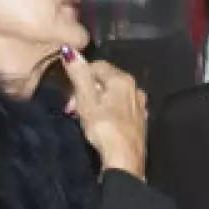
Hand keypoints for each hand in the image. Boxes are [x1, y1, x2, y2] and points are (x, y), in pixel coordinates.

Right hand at [61, 46, 146, 176]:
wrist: (124, 160)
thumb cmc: (103, 128)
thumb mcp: (86, 100)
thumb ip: (79, 74)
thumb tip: (70, 49)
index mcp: (123, 79)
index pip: (97, 65)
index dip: (80, 76)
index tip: (69, 94)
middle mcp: (135, 88)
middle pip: (105, 80)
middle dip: (86, 91)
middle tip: (73, 109)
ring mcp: (140, 105)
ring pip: (112, 95)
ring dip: (95, 102)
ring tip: (84, 118)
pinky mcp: (140, 120)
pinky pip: (120, 108)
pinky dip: (108, 111)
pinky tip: (101, 124)